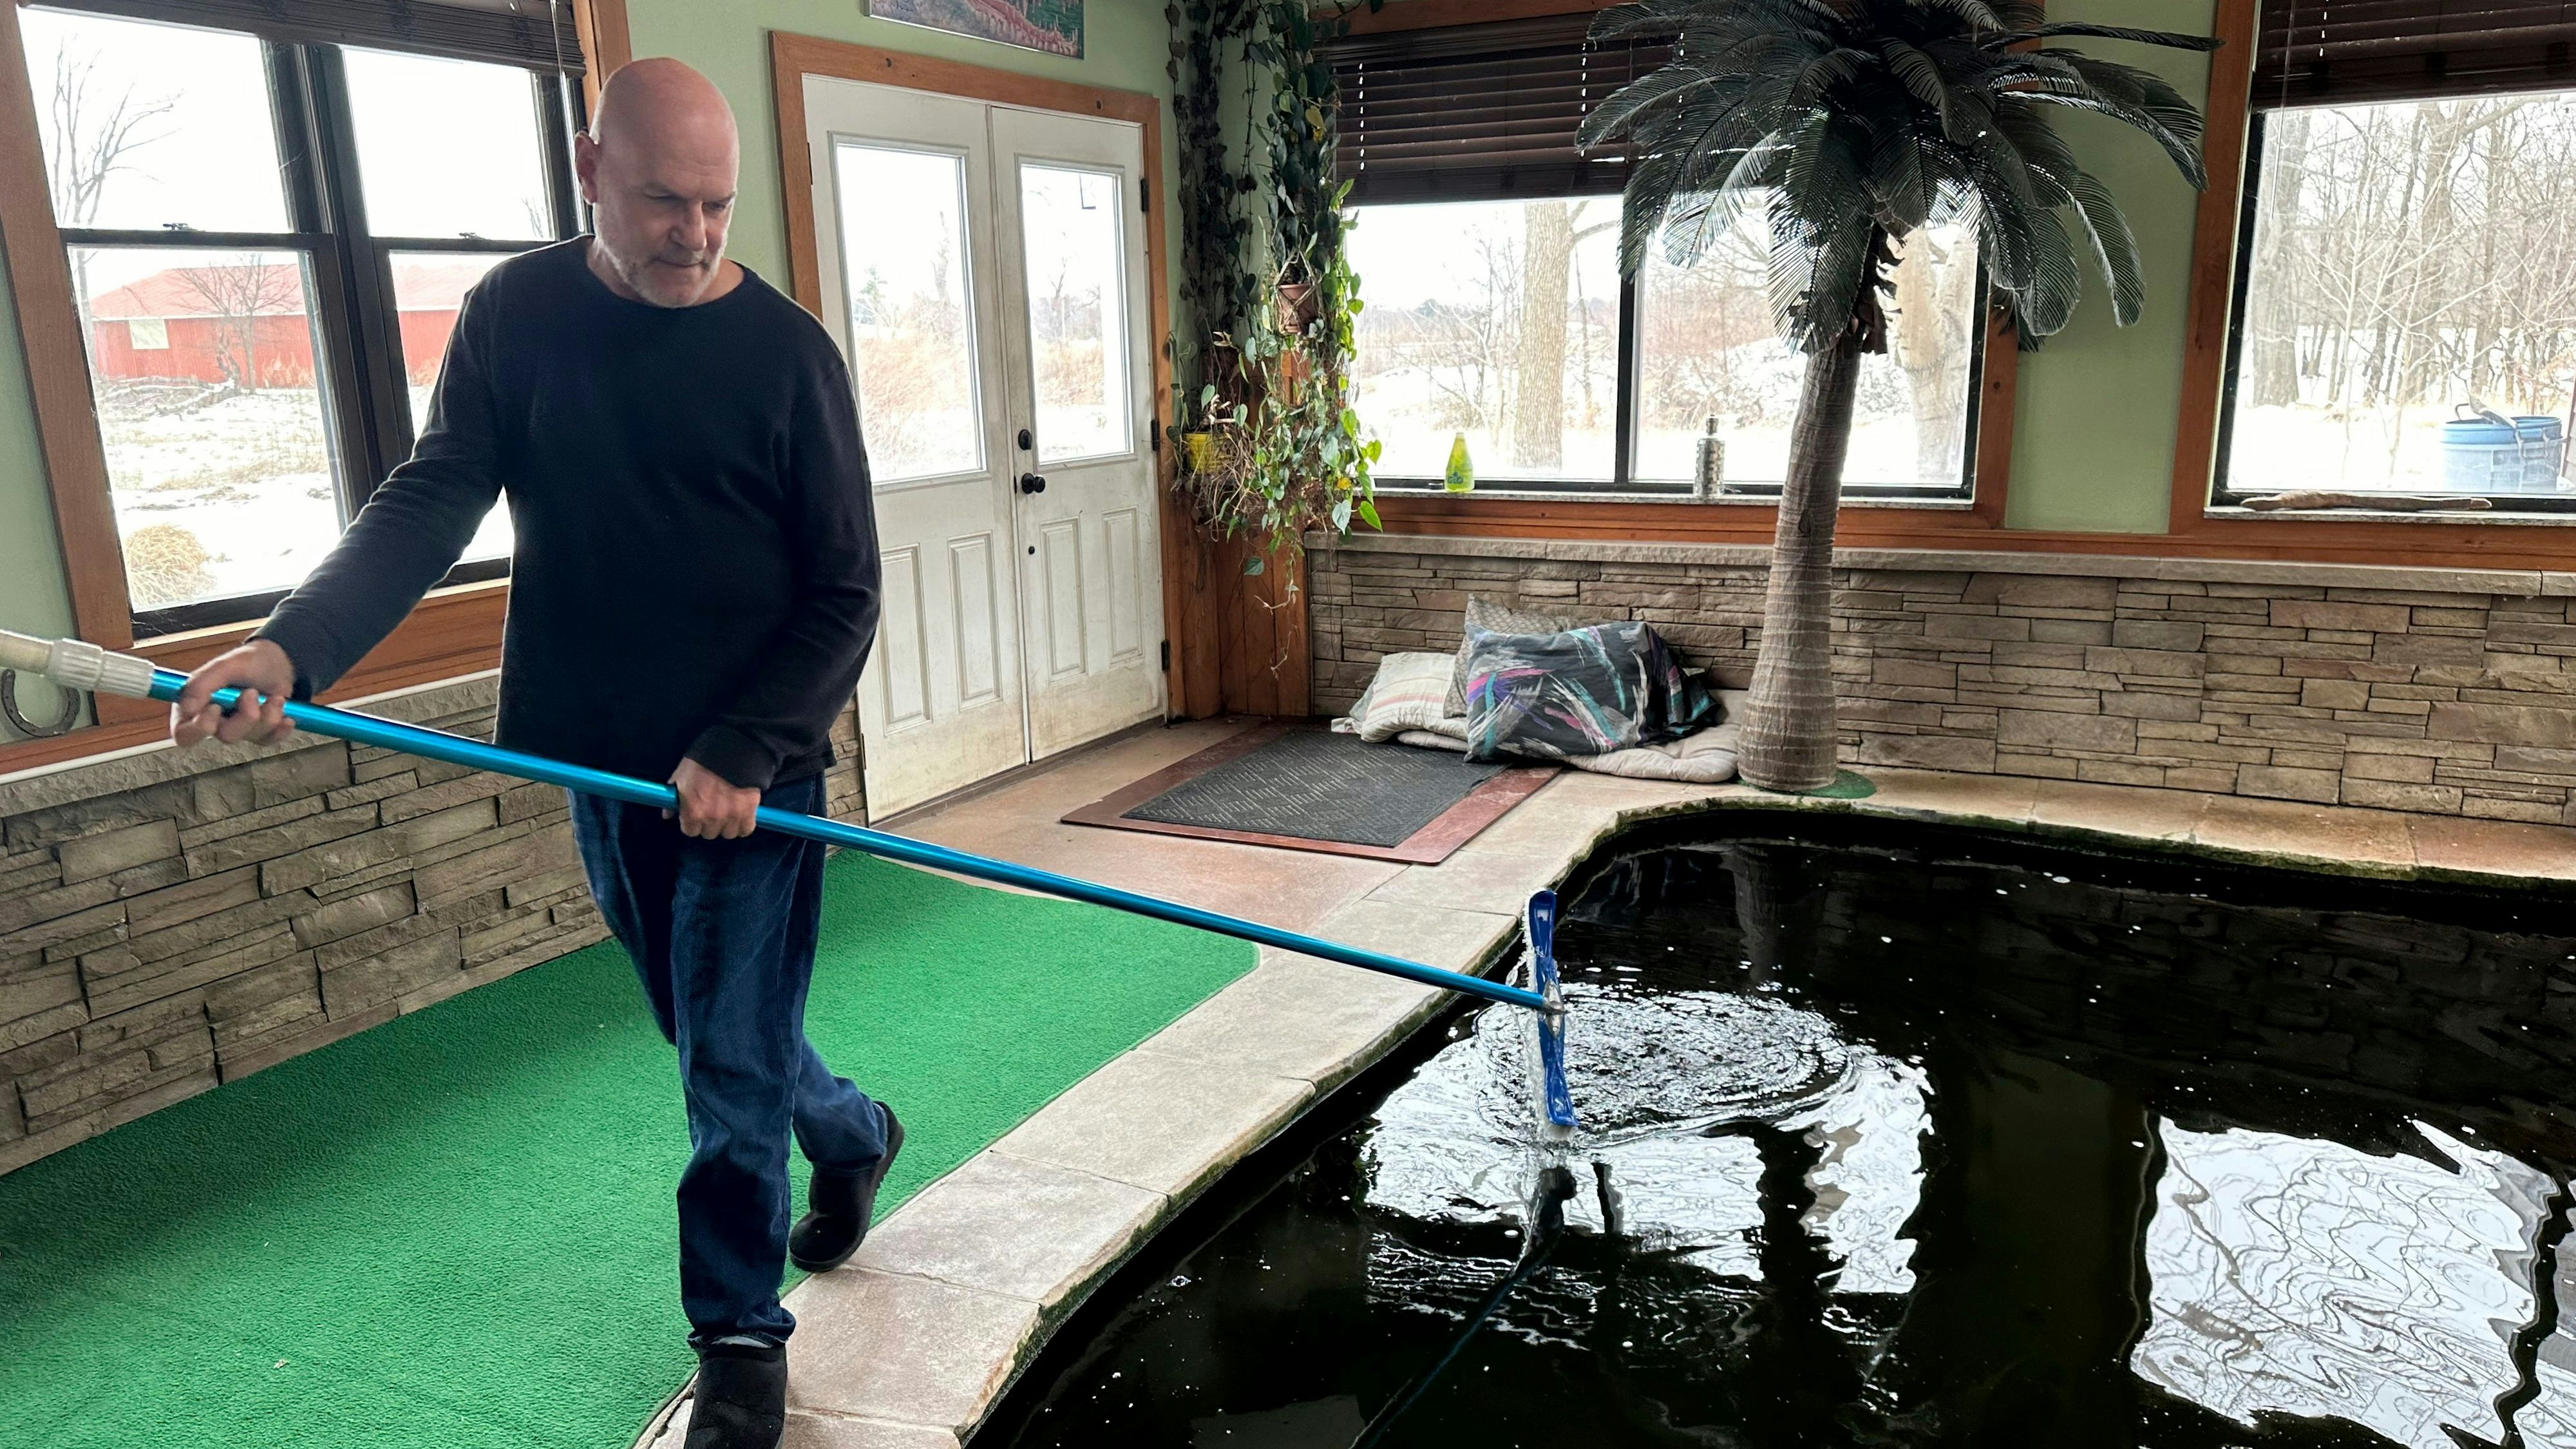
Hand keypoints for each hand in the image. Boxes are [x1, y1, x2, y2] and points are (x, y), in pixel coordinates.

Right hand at [172, 639, 296, 747]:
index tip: (215, 708)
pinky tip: (287, 716)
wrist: (280, 662)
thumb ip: (202, 684)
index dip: (198, 729)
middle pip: (225, 736)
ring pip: (251, 736)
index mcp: (196, 706)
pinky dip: (281, 728)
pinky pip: (269, 740)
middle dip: (246, 716)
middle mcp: (215, 721)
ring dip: (268, 714)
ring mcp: (238, 728)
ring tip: (274, 696)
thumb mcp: (224, 666)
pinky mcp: (259, 733)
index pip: (183, 734)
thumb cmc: (248, 662)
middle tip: (252, 693)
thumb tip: (186, 709)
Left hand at [668, 757, 759, 839]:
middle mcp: (711, 818)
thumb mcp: (681, 776)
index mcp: (693, 811)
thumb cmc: (703, 761)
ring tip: (727, 812)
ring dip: (726, 825)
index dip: (691, 821)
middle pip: (709, 833)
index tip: (695, 813)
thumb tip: (667, 814)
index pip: (690, 831)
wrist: (733, 749)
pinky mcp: (749, 812)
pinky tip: (740, 815)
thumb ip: (674, 798)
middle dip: (708, 823)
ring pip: (727, 833)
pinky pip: (745, 830)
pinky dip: (743, 825)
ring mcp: (731, 817)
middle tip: (711, 809)